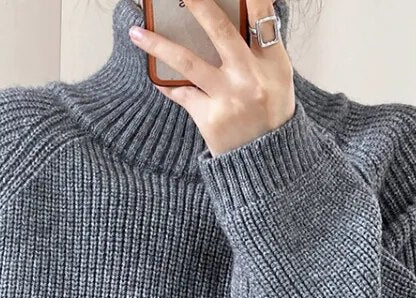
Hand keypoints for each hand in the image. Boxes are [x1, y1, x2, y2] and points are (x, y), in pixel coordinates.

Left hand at [128, 0, 295, 156]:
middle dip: (197, 4)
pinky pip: (182, 94)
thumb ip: (261, 49)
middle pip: (220, 30)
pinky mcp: (210, 118)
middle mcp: (250, 76)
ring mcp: (229, 98)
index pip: (261, 15)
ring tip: (136, 32)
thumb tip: (244, 15)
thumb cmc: (271, 116)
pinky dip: (168, 85)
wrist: (266, 164)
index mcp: (273, 62)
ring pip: (188, 62)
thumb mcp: (279, 79)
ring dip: (158, 44)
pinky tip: (157, 78)